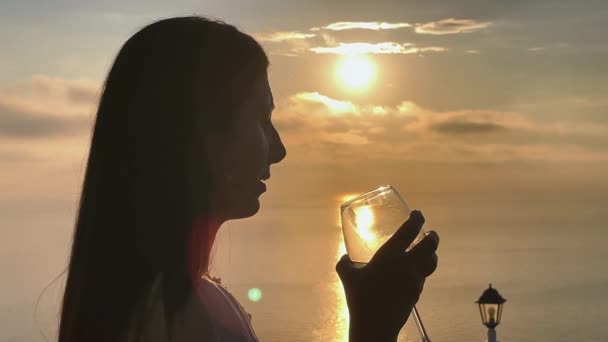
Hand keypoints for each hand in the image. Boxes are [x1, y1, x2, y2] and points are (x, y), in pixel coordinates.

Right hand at [335, 210, 438, 341]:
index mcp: (390, 256)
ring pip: (431, 262)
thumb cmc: (360, 298)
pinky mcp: (417, 293)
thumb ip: (345, 264)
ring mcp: (415, 280)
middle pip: (430, 245)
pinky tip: (412, 272)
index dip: (417, 220)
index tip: (418, 214)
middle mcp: (407, 265)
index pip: (409, 232)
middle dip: (433, 237)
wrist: (375, 326)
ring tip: (427, 251)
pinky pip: (423, 276)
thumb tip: (344, 257)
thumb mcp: (347, 277)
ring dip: (431, 253)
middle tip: (431, 232)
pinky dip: (421, 269)